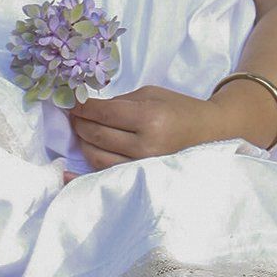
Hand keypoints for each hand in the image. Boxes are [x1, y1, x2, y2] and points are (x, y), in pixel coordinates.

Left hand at [67, 84, 233, 173]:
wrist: (210, 134)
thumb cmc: (180, 110)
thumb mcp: (151, 94)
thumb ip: (119, 101)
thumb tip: (87, 108)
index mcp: (149, 118)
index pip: (104, 113)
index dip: (82, 107)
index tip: (71, 103)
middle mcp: (145, 146)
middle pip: (97, 136)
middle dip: (79, 123)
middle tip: (73, 116)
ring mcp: (143, 167)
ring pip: (97, 158)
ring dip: (83, 143)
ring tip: (81, 132)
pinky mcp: (142, 181)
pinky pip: (105, 180)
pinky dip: (83, 176)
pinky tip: (65, 173)